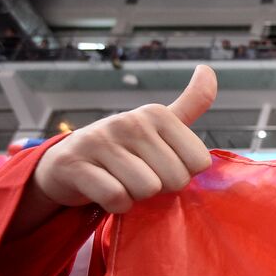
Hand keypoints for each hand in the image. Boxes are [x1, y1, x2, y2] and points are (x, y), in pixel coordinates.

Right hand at [30, 64, 216, 215]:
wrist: (67, 165)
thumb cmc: (125, 149)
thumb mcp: (159, 125)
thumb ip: (191, 103)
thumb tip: (208, 69)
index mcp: (157, 113)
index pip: (200, 162)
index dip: (184, 173)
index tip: (162, 166)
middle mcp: (128, 121)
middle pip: (175, 179)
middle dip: (161, 188)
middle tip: (139, 177)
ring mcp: (99, 141)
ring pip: (147, 189)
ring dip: (137, 197)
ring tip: (121, 182)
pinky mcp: (74, 164)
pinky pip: (117, 198)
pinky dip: (116, 206)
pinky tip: (105, 194)